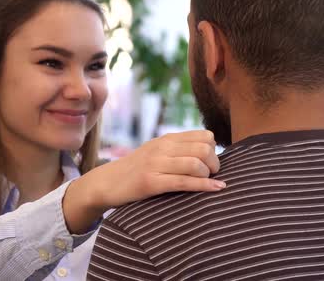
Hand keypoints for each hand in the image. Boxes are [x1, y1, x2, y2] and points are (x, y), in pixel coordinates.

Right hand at [63, 130, 224, 233]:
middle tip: (210, 175)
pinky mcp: (150, 182)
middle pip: (204, 149)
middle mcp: (162, 148)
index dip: (213, 149)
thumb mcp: (156, 152)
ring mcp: (155, 164)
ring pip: (195, 164)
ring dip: (208, 176)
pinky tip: (216, 188)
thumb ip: (178, 149)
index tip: (209, 162)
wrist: (107, 182)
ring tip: (207, 183)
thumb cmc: (136, 170)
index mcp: (166, 139)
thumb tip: (210, 151)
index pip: (204, 135)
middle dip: (214, 164)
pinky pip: (184, 182)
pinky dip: (204, 186)